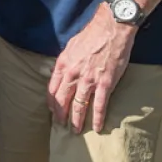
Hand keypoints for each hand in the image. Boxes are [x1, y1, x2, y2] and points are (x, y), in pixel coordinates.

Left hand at [48, 5, 134, 133]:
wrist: (110, 30)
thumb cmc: (91, 36)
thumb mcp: (70, 46)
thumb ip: (65, 61)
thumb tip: (59, 72)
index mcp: (63, 64)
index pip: (52, 88)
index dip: (51, 101)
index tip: (52, 110)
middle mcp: (73, 73)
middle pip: (62, 99)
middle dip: (60, 114)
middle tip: (60, 125)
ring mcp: (88, 80)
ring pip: (79, 105)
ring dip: (76, 120)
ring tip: (75, 131)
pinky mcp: (105, 84)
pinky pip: (99, 105)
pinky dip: (97, 118)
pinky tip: (96, 127)